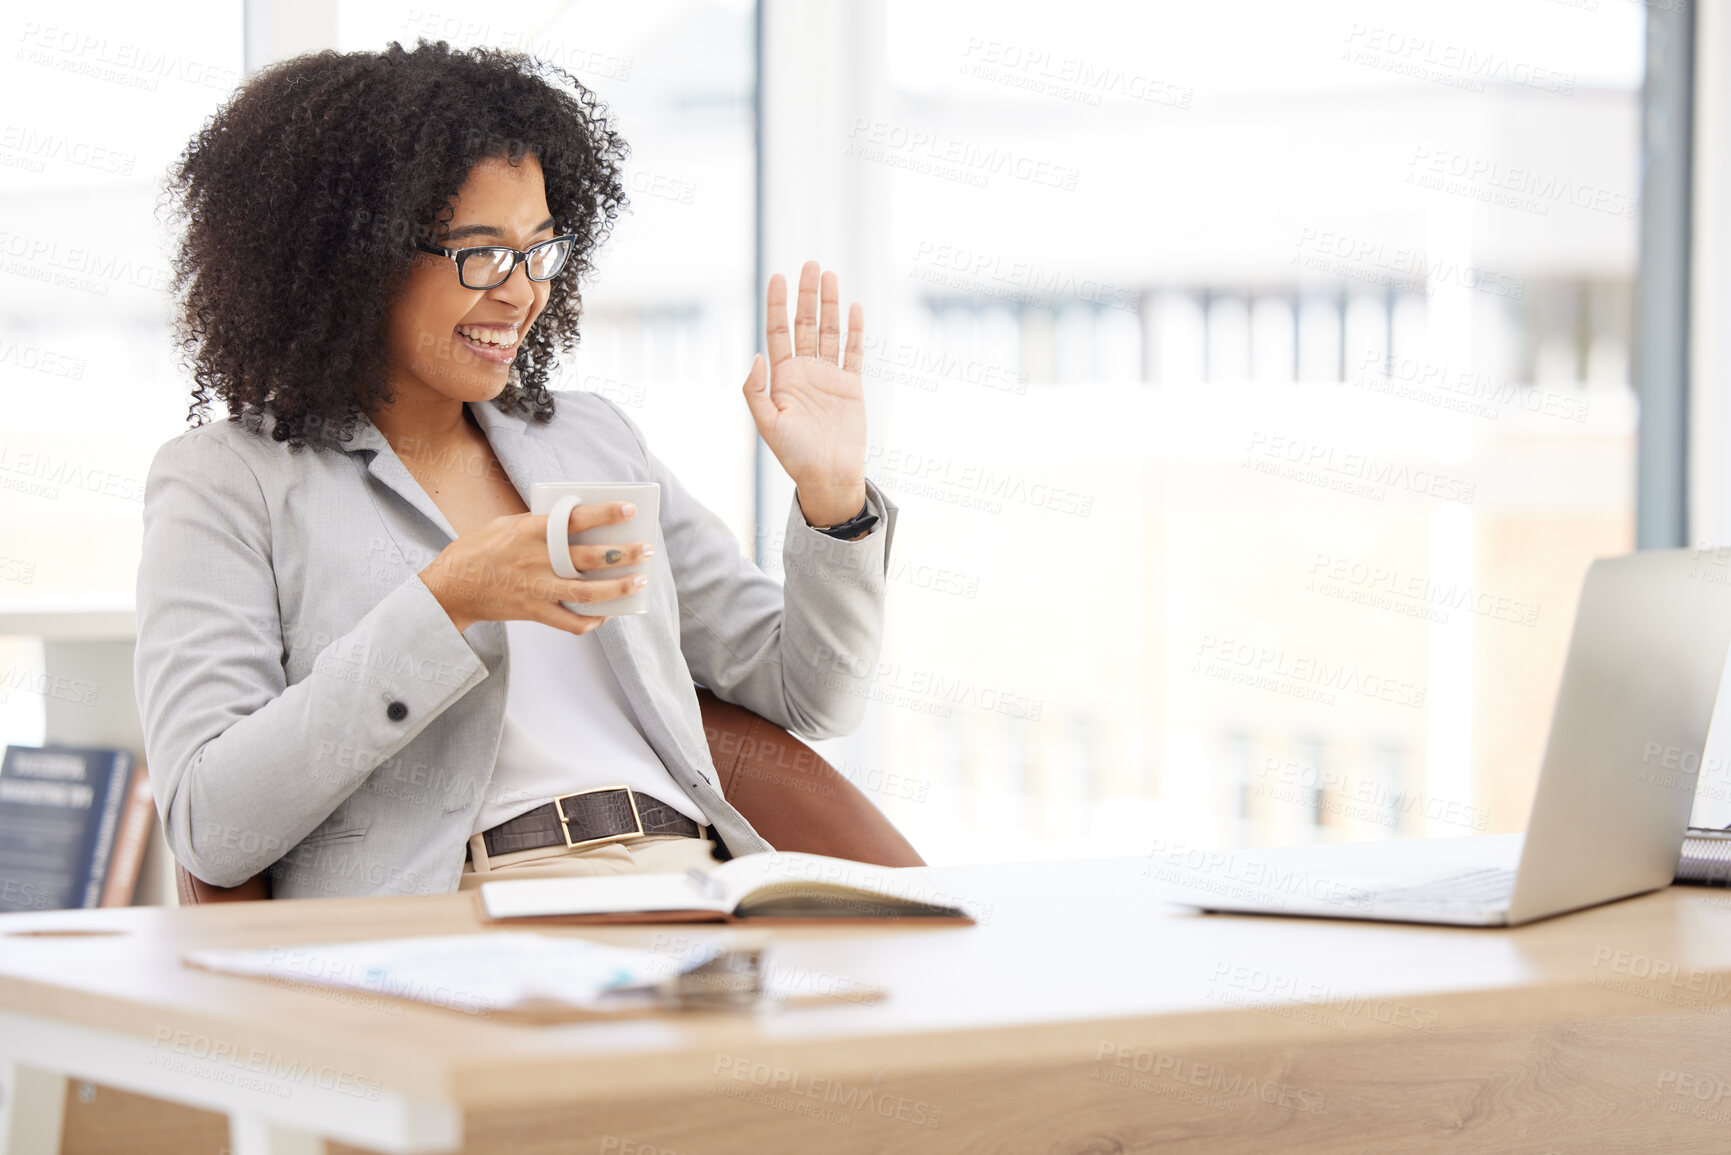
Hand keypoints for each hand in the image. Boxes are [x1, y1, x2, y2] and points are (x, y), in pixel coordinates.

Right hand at [418, 501, 653, 634]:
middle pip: (590, 558)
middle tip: (645, 550)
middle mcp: (536, 561)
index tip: (629, 509)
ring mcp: (536, 589)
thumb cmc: (477, 550)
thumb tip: (573, 521)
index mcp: (529, 532)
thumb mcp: (505, 524)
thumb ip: (539, 524)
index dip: (605, 514)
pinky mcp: (533, 613)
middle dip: (623, 554)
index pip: (575, 520)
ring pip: (587, 593)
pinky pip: (570, 622)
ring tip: (638, 581)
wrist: (450, 588)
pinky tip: (606, 614)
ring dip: (618, 588)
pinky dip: (592, 621)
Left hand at [741, 260, 868, 525]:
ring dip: (829, 304)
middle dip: (806, 295)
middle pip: (805, 324)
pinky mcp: (851, 386)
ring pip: (829, 332)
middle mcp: (804, 371)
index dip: (777, 303)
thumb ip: (756, 391)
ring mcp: (828, 377)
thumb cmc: (794, 455)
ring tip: (829, 276)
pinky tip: (853, 308)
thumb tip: (757, 355)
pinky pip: (853, 353)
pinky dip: (854, 331)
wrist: (828, 476)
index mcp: (782, 377)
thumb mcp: (767, 424)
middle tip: (810, 264)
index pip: (778, 331)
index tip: (778, 276)